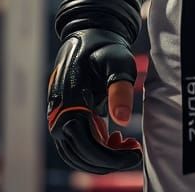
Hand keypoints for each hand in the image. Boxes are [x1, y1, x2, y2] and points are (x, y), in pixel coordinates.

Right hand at [47, 27, 142, 172]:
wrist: (88, 35)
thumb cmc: (105, 48)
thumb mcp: (119, 63)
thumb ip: (120, 91)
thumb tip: (122, 120)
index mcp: (70, 102)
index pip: (88, 144)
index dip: (112, 156)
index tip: (136, 154)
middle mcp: (59, 114)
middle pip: (81, 154)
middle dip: (109, 160)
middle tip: (135, 151)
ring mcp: (58, 117)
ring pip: (76, 153)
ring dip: (101, 157)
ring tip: (127, 144)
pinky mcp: (64, 117)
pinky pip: (75, 144)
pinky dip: (94, 149)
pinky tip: (114, 138)